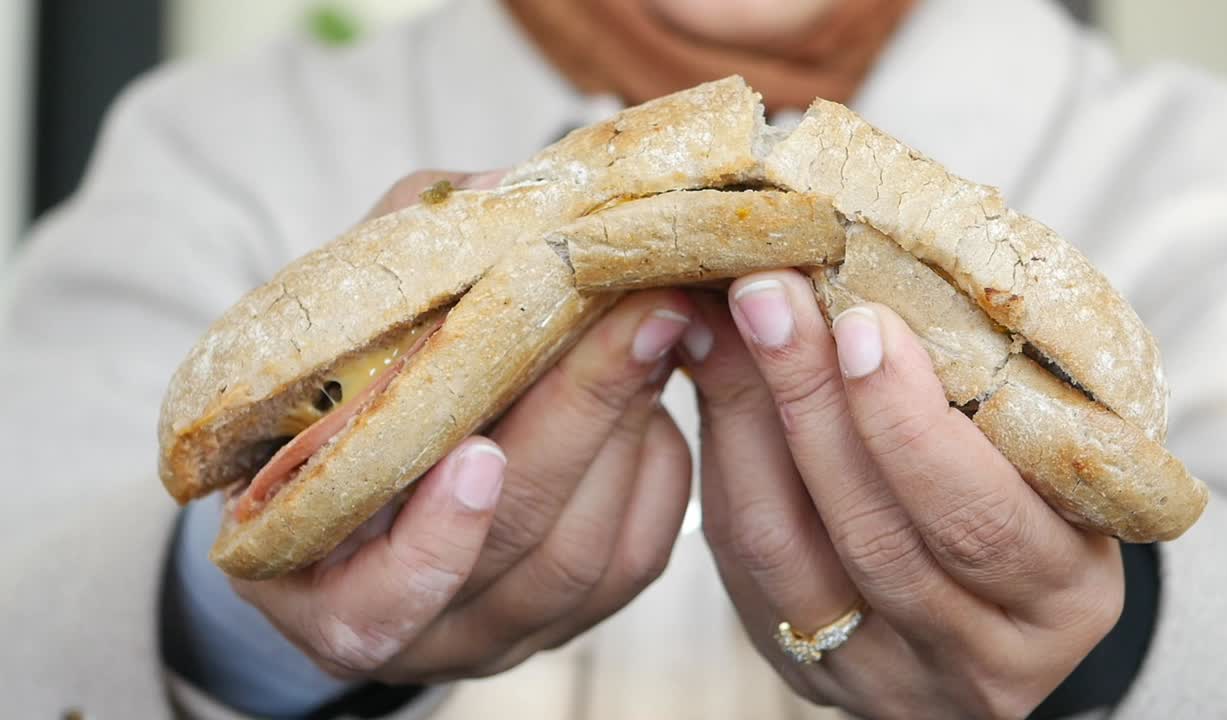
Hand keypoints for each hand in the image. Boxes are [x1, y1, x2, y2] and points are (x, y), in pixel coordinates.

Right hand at [233, 171, 692, 683]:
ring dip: (630, 429)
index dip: (436, 541)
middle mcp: (419, 632)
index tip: (480, 454)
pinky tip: (657, 387)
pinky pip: (639, 553)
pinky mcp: (578, 611)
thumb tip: (493, 196)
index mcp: (320, 583)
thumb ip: (394, 270)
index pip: (379, 603)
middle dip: (583, 420)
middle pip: (516, 549)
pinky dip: (657, 466)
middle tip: (639, 312)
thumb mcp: (341, 328)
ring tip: (659, 325)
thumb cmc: (338, 392)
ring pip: (589, 557)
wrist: (368, 472)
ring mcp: (505, 629)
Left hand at [682, 270, 1123, 717]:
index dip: (912, 426)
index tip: (864, 320)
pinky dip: (723, 466)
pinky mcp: (811, 673)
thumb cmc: (1035, 502)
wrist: (1000, 616)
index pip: (984, 519)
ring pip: (787, 553)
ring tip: (730, 324)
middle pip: (875, 538)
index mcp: (1066, 595)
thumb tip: (856, 275)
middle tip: (772, 298)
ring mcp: (885, 679)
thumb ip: (979, 387)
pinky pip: (742, 568)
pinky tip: (716, 382)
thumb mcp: (1040, 451)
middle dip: (813, 403)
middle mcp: (979, 660)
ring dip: (750, 422)